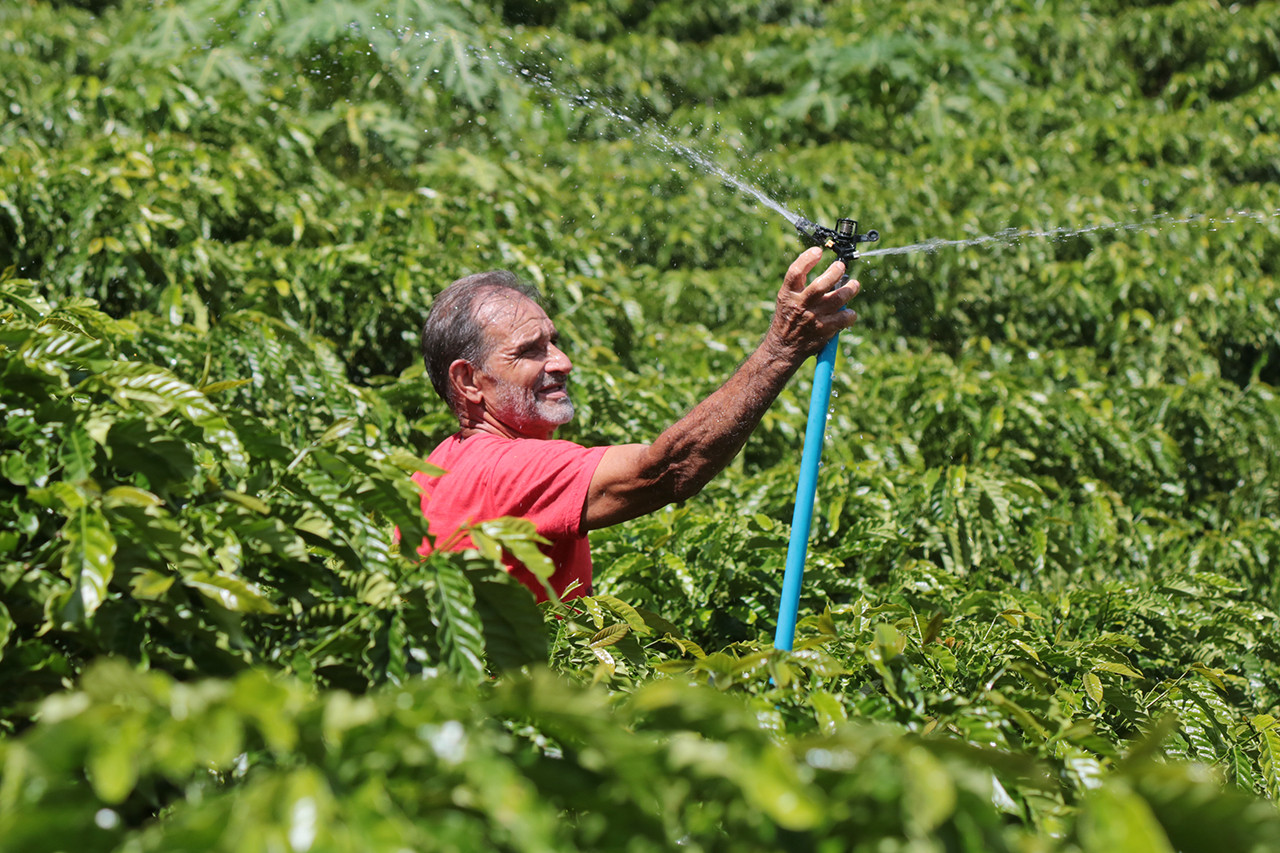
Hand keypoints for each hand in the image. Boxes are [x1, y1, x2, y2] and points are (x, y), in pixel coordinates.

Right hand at [765, 247, 860, 361]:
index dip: (807, 259)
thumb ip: (802, 285)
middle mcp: (800, 305)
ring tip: (853, 286)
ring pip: (838, 299)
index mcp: (788, 294)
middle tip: (841, 267)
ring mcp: (813, 318)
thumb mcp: (786, 299)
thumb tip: (830, 272)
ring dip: (850, 289)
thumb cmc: (788, 319)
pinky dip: (850, 314)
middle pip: (821, 284)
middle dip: (835, 272)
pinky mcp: (824, 330)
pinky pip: (845, 318)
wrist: (783, 348)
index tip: (818, 251)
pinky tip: (849, 313)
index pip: (795, 272)